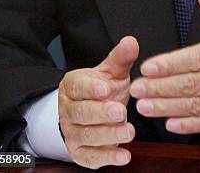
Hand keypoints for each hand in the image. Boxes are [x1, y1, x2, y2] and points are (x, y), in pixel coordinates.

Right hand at [58, 36, 138, 167]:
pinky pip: (91, 157)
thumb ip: (120, 58)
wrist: (91, 112)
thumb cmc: (103, 89)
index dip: (91, 88)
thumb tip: (130, 42)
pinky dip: (108, 158)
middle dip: (102, 113)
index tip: (106, 89)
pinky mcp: (80, 152)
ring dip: (108, 135)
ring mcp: (72, 132)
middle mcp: (68, 110)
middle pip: (81, 113)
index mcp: (72, 86)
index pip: (78, 86)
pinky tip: (124, 155)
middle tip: (121, 112)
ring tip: (129, 131)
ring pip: (87, 135)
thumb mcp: (111, 72)